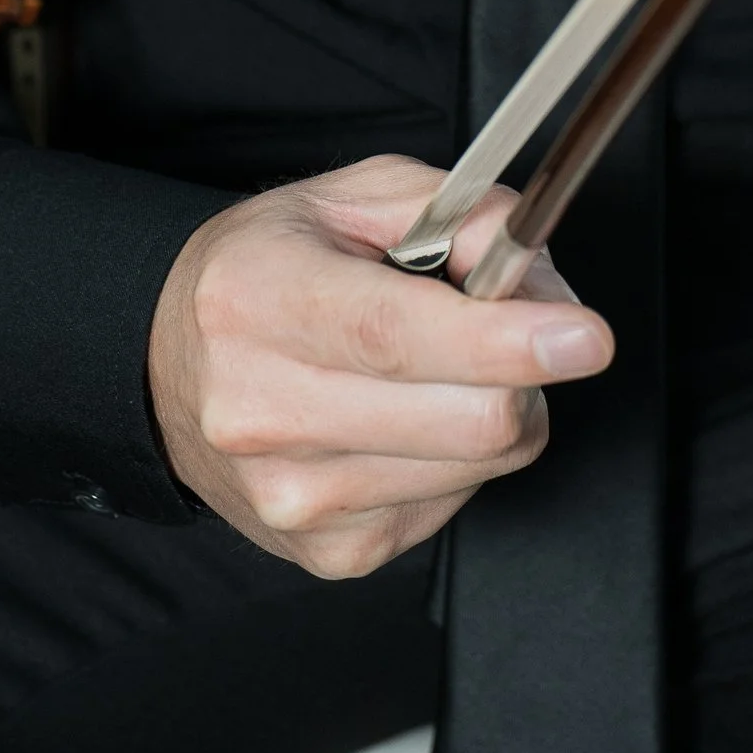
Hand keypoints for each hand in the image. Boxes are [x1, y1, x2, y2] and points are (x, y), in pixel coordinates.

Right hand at [146, 152, 612, 578]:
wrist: (168, 365)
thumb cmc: (268, 269)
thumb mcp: (353, 198)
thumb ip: (457, 212)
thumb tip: (536, 276)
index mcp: (259, 299)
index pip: (397, 334)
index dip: (503, 340)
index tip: (584, 336)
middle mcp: (264, 410)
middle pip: (463, 419)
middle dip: (522, 369)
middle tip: (509, 325)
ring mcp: (294, 497)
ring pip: (476, 464)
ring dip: (490, 409)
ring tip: (431, 367)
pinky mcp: (329, 554)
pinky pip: (455, 503)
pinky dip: (456, 455)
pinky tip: (403, 417)